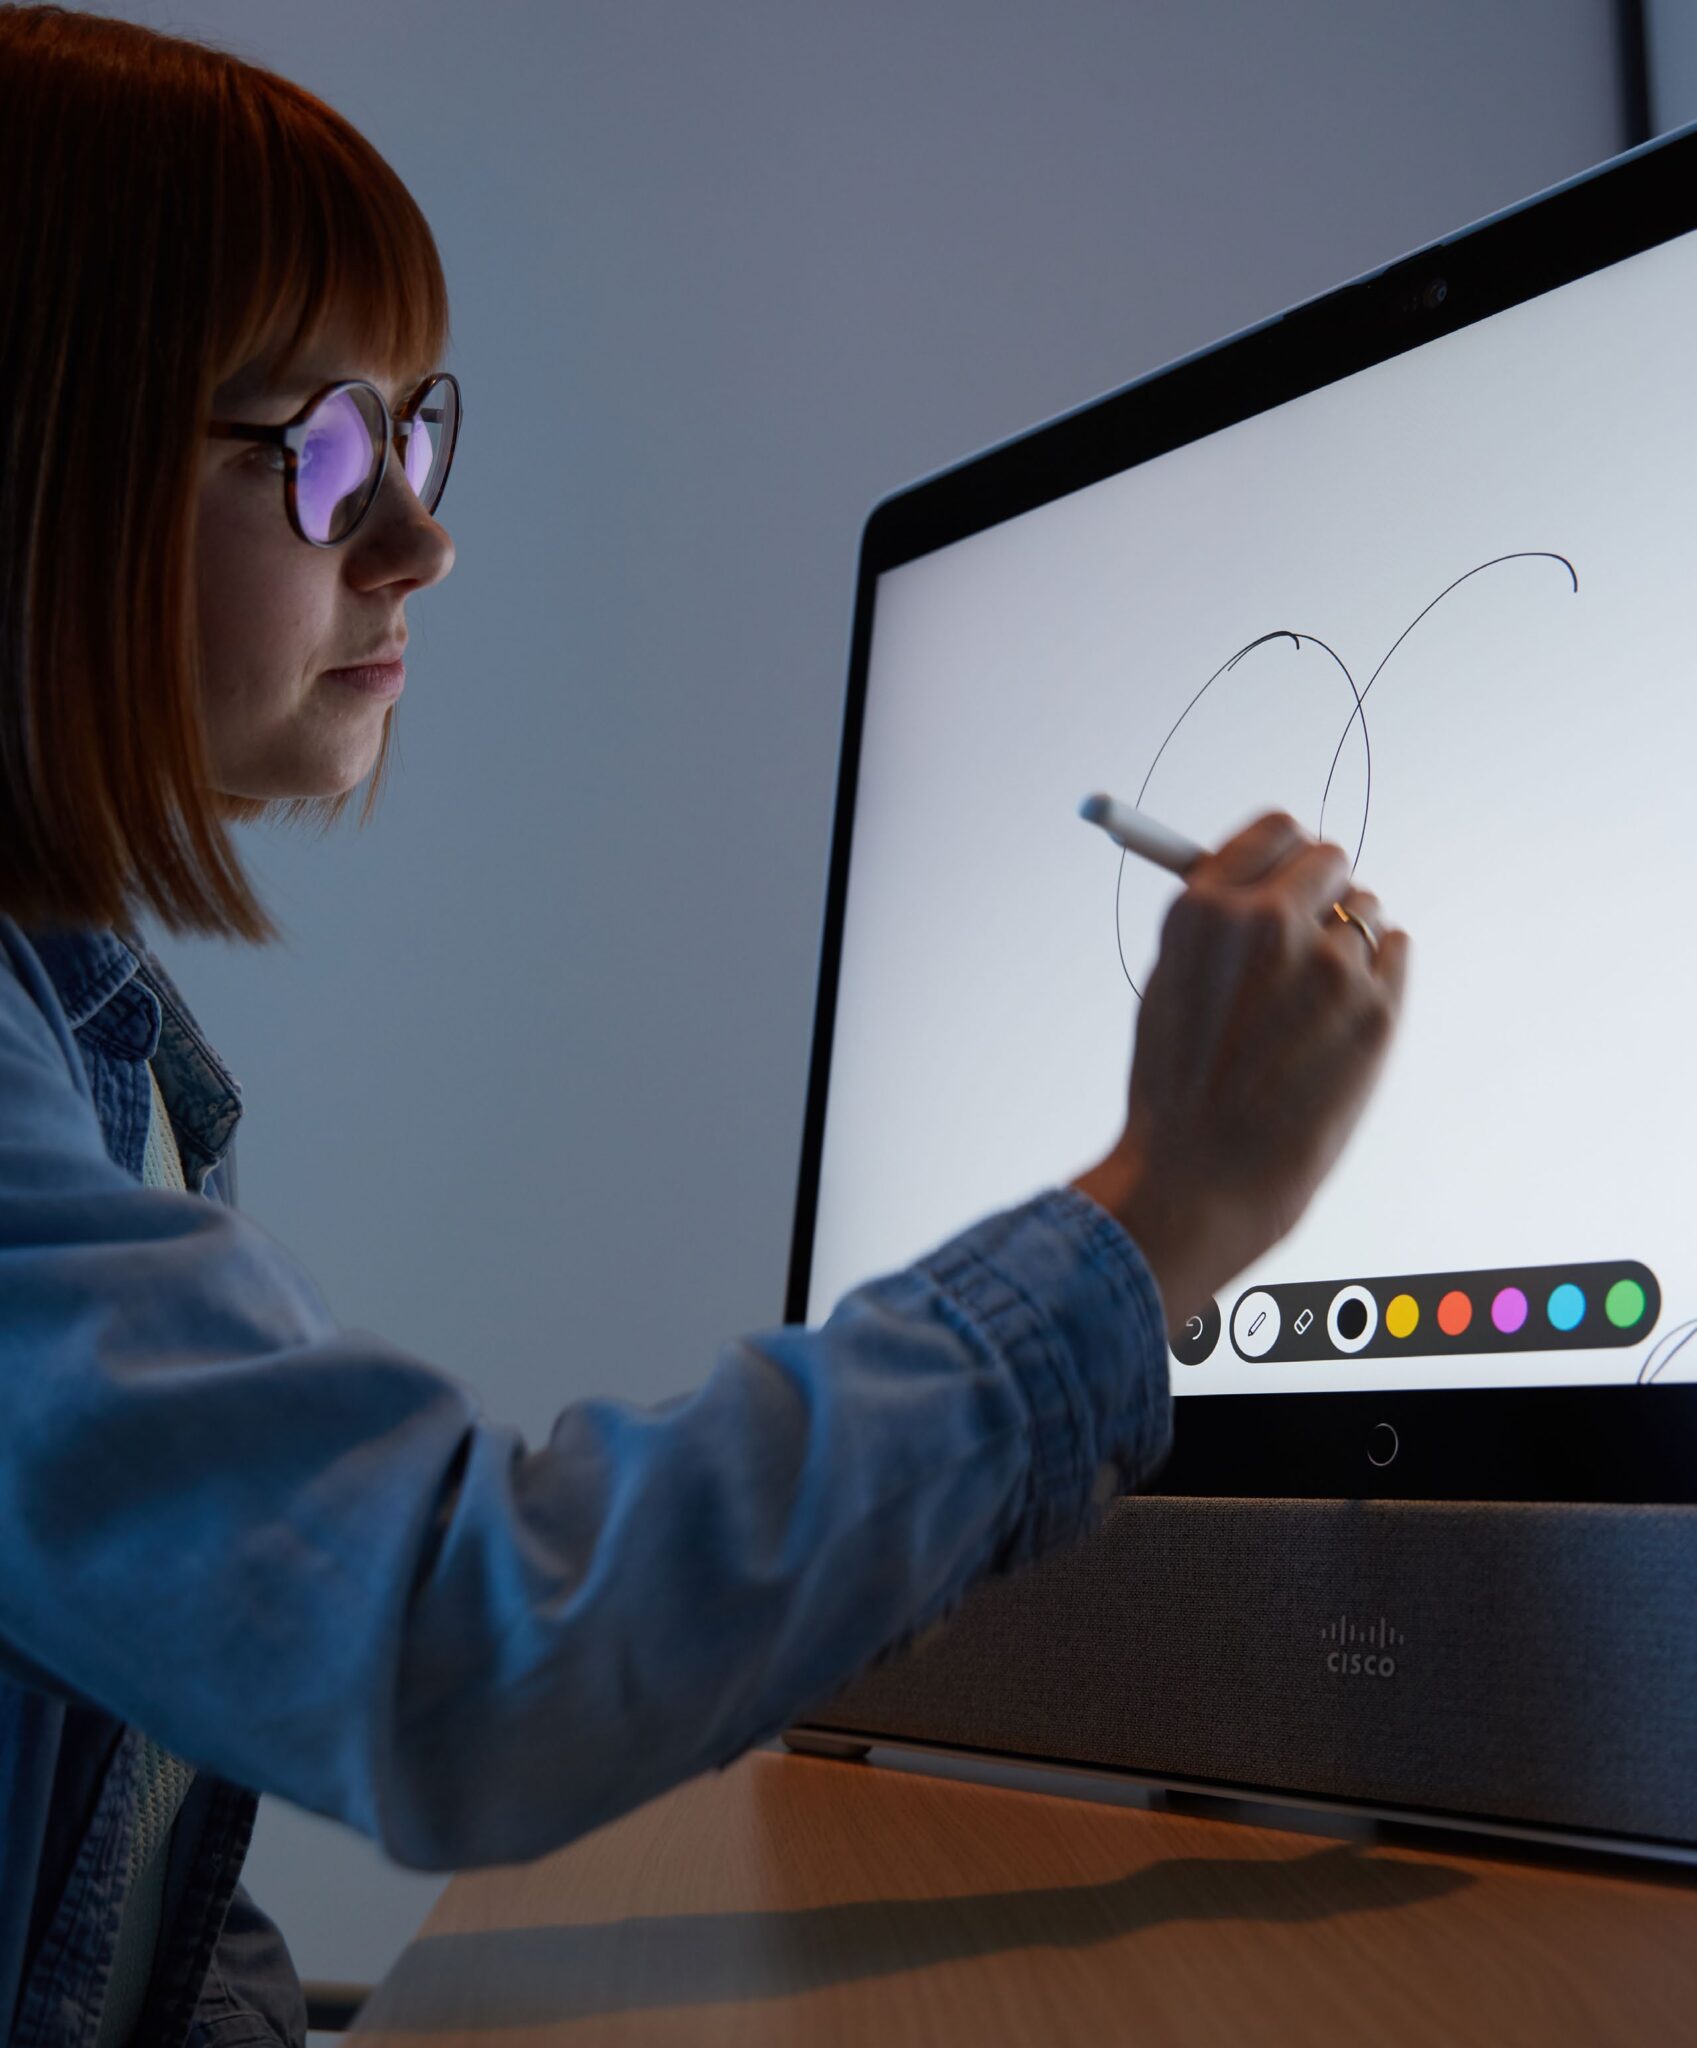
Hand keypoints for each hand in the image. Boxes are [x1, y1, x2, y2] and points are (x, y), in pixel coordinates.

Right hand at [1071, 811, 1408, 1331]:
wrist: (1206, 1174)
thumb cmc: (1180, 1084)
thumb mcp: (1171, 981)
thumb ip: (1218, 920)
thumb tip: (1266, 873)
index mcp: (1204, 910)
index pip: (1276, 830)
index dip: (1284, 853)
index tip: (1287, 875)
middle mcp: (1268, 924)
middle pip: (1329, 859)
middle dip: (1320, 892)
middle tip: (1305, 940)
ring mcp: (1329, 965)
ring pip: (1366, 911)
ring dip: (1347, 940)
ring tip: (1310, 1004)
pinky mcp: (1376, 1009)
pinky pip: (1395, 951)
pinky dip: (1377, 973)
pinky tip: (1340, 1017)